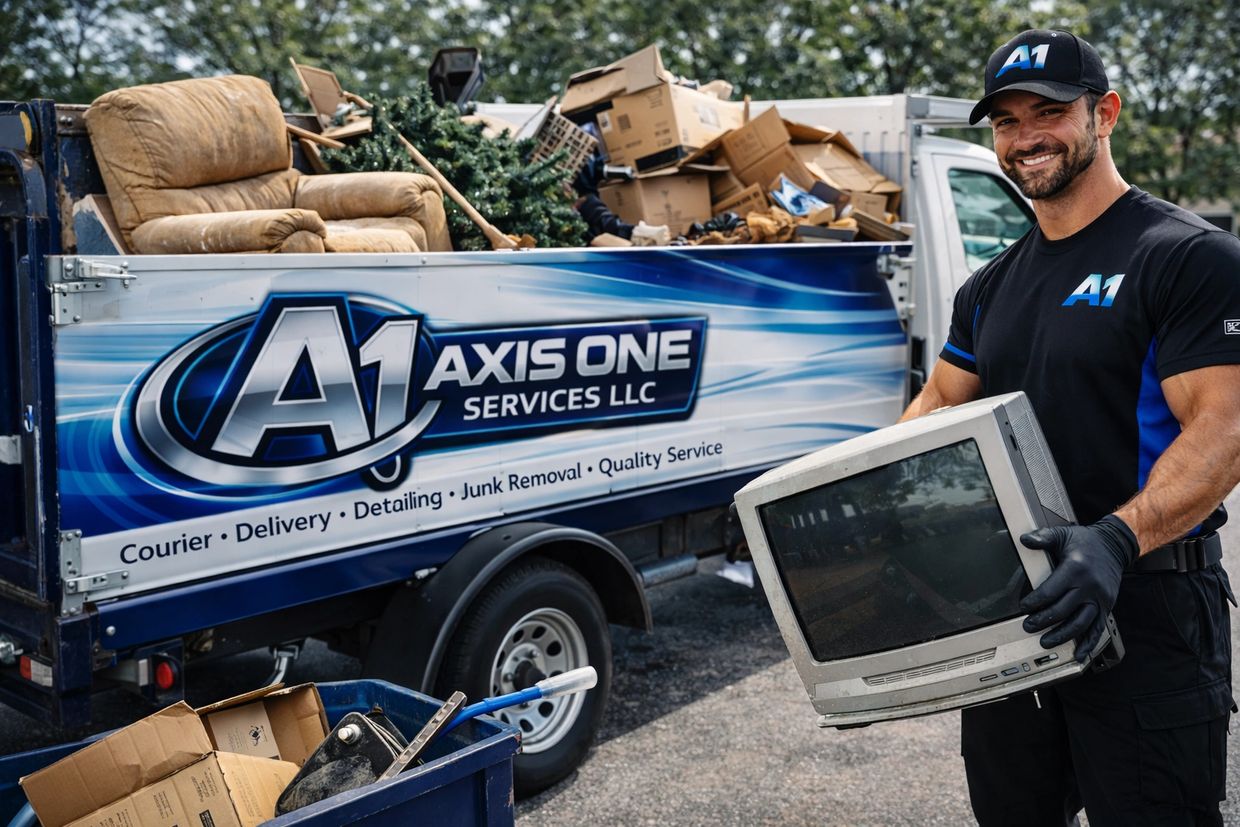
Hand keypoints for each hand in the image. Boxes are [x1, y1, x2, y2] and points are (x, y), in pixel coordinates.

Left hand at [1018, 515, 1138, 660]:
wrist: (1114, 546)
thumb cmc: (1086, 542)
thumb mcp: (1063, 534)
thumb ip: (1043, 537)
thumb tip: (1025, 539)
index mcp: (1076, 568)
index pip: (1051, 591)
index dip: (1035, 602)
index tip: (1024, 608)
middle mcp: (1089, 586)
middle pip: (1063, 610)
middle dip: (1043, 621)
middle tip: (1028, 626)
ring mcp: (1100, 599)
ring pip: (1080, 623)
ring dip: (1062, 636)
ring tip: (1045, 641)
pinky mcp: (1107, 607)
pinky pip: (1098, 629)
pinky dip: (1088, 643)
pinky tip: (1079, 654)